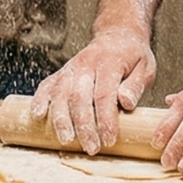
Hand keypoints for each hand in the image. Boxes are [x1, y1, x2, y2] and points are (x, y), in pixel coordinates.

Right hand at [29, 27, 155, 153]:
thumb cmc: (133, 56)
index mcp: (109, 63)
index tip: (109, 140)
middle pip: (79, 96)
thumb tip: (126, 103)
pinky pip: (47, 85)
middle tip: (91, 148)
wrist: (117, 34)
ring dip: (61, 118)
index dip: (105, 119)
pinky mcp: (61, 72)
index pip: (104, 94)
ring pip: (60, 93)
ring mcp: (71, 68)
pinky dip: (40, 99)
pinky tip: (37, 115)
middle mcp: (86, 64)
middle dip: (84, 125)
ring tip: (66, 140)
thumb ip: (135, 86)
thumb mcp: (145, 68)